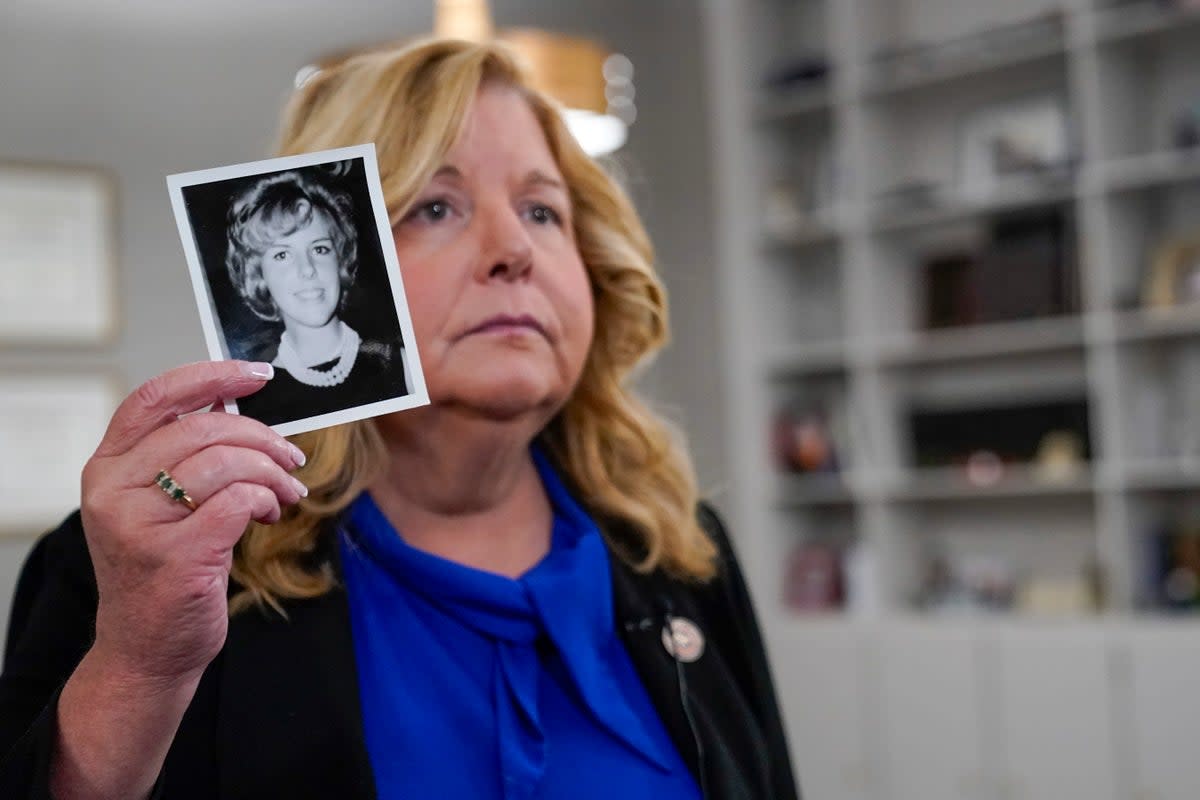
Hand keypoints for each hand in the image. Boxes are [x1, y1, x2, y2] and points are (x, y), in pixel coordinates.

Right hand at [79, 360, 307, 685]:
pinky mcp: (175, 555)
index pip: (155, 398)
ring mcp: (140, 524)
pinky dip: (266, 500)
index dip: (211, 377)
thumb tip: (240, 408)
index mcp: (107, 468)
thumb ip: (184, 457)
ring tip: (283, 495)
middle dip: (262, 439)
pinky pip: (239, 501)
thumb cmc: (163, 570)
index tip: (257, 375)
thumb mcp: (158, 505)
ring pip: (227, 463)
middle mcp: (113, 491)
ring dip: (271, 474)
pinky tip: (269, 514)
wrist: (147, 649)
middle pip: (204, 430)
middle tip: (291, 460)